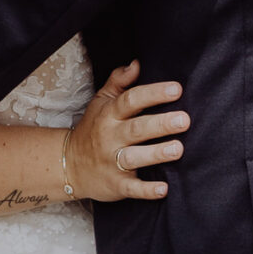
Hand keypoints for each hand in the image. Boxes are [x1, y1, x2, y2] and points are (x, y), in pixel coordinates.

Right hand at [62, 60, 187, 202]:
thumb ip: (119, 81)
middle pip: (136, 128)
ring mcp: (112, 162)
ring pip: (134, 157)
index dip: (153, 94)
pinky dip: (146, 190)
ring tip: (178, 149)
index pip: (131, 100)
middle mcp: (110, 137)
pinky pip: (131, 188)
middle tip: (184, 120)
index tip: (176, 89)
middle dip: (160, 124)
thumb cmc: (93, 129)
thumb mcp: (101, 102)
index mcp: (109, 115)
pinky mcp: (116, 185)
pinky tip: (163, 189)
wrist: (68, 164)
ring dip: (156, 154)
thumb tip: (137, 63)